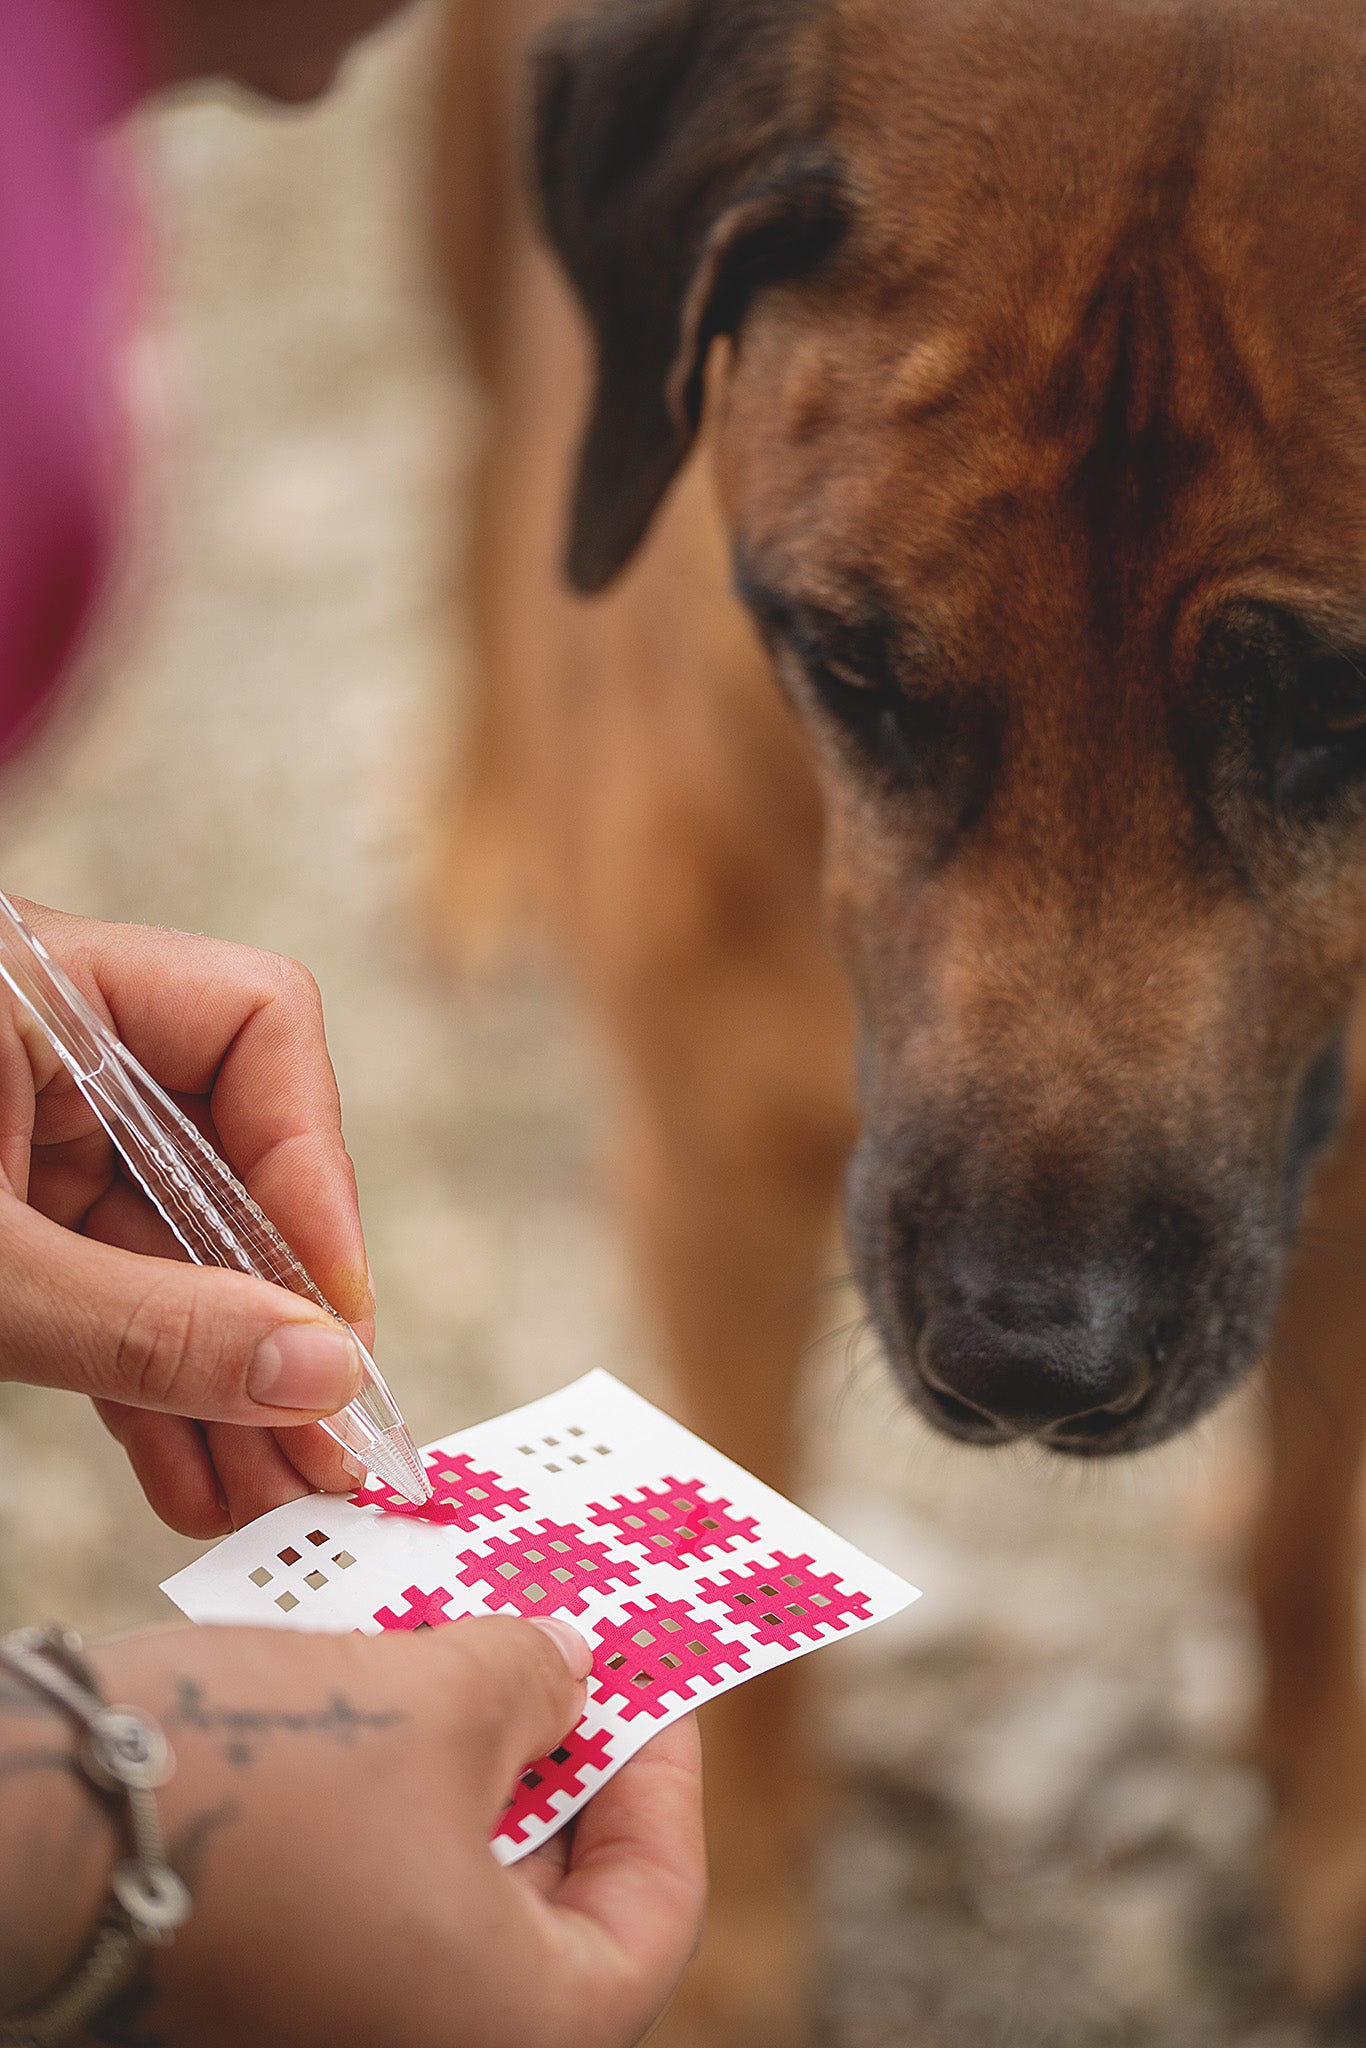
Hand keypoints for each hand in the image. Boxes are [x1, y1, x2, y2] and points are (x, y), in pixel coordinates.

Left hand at [0, 899, 374, 1535]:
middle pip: (236, 1159)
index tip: (332, 1311)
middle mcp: (60, 1049)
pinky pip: (113, 1295)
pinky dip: (152, 1388)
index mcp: (47, 983)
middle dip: (282, 1319)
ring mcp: (34, 1138)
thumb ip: (143, 1324)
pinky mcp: (12, 1218)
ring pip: (179, 1252)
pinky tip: (197, 1479)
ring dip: (228, 1382)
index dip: (316, 1165)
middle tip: (336, 1447)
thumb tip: (323, 1381)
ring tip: (276, 1501)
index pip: (258, 1021)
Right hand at [78, 1619, 704, 2047]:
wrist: (32, 1824)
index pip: (649, 1919)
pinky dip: (406, 1806)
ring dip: (481, 1776)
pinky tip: (399, 1702)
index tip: (655, 1691)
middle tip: (572, 1662)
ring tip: (485, 1656)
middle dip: (566, 1770)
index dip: (663, 1789)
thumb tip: (571, 1669)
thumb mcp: (434, 1702)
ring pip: (457, 1899)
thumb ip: (535, 1681)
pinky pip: (378, 1900)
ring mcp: (339, 2024)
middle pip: (554, 1912)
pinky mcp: (271, 1990)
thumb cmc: (251, 1781)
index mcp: (508, 2031)